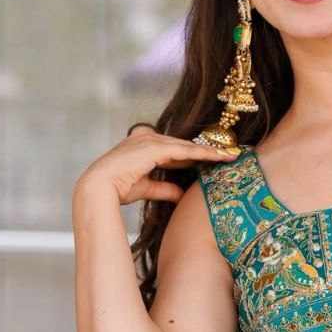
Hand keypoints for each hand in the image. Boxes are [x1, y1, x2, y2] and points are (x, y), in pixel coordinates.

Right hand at [73, 126, 238, 206]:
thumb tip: (180, 194)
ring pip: (188, 146)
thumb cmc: (117, 189)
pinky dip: (202, 153)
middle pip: (185, 145)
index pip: (175, 150)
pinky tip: (218, 157)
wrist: (99, 188)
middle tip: (231, 154)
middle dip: (208, 151)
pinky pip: (184, 150)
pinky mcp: (154, 146)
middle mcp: (147, 137)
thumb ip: (164, 189)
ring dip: (210, 151)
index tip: (215, 159)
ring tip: (231, 156)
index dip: (196, 155)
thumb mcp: (147, 188)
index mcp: (143, 145)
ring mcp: (150, 140)